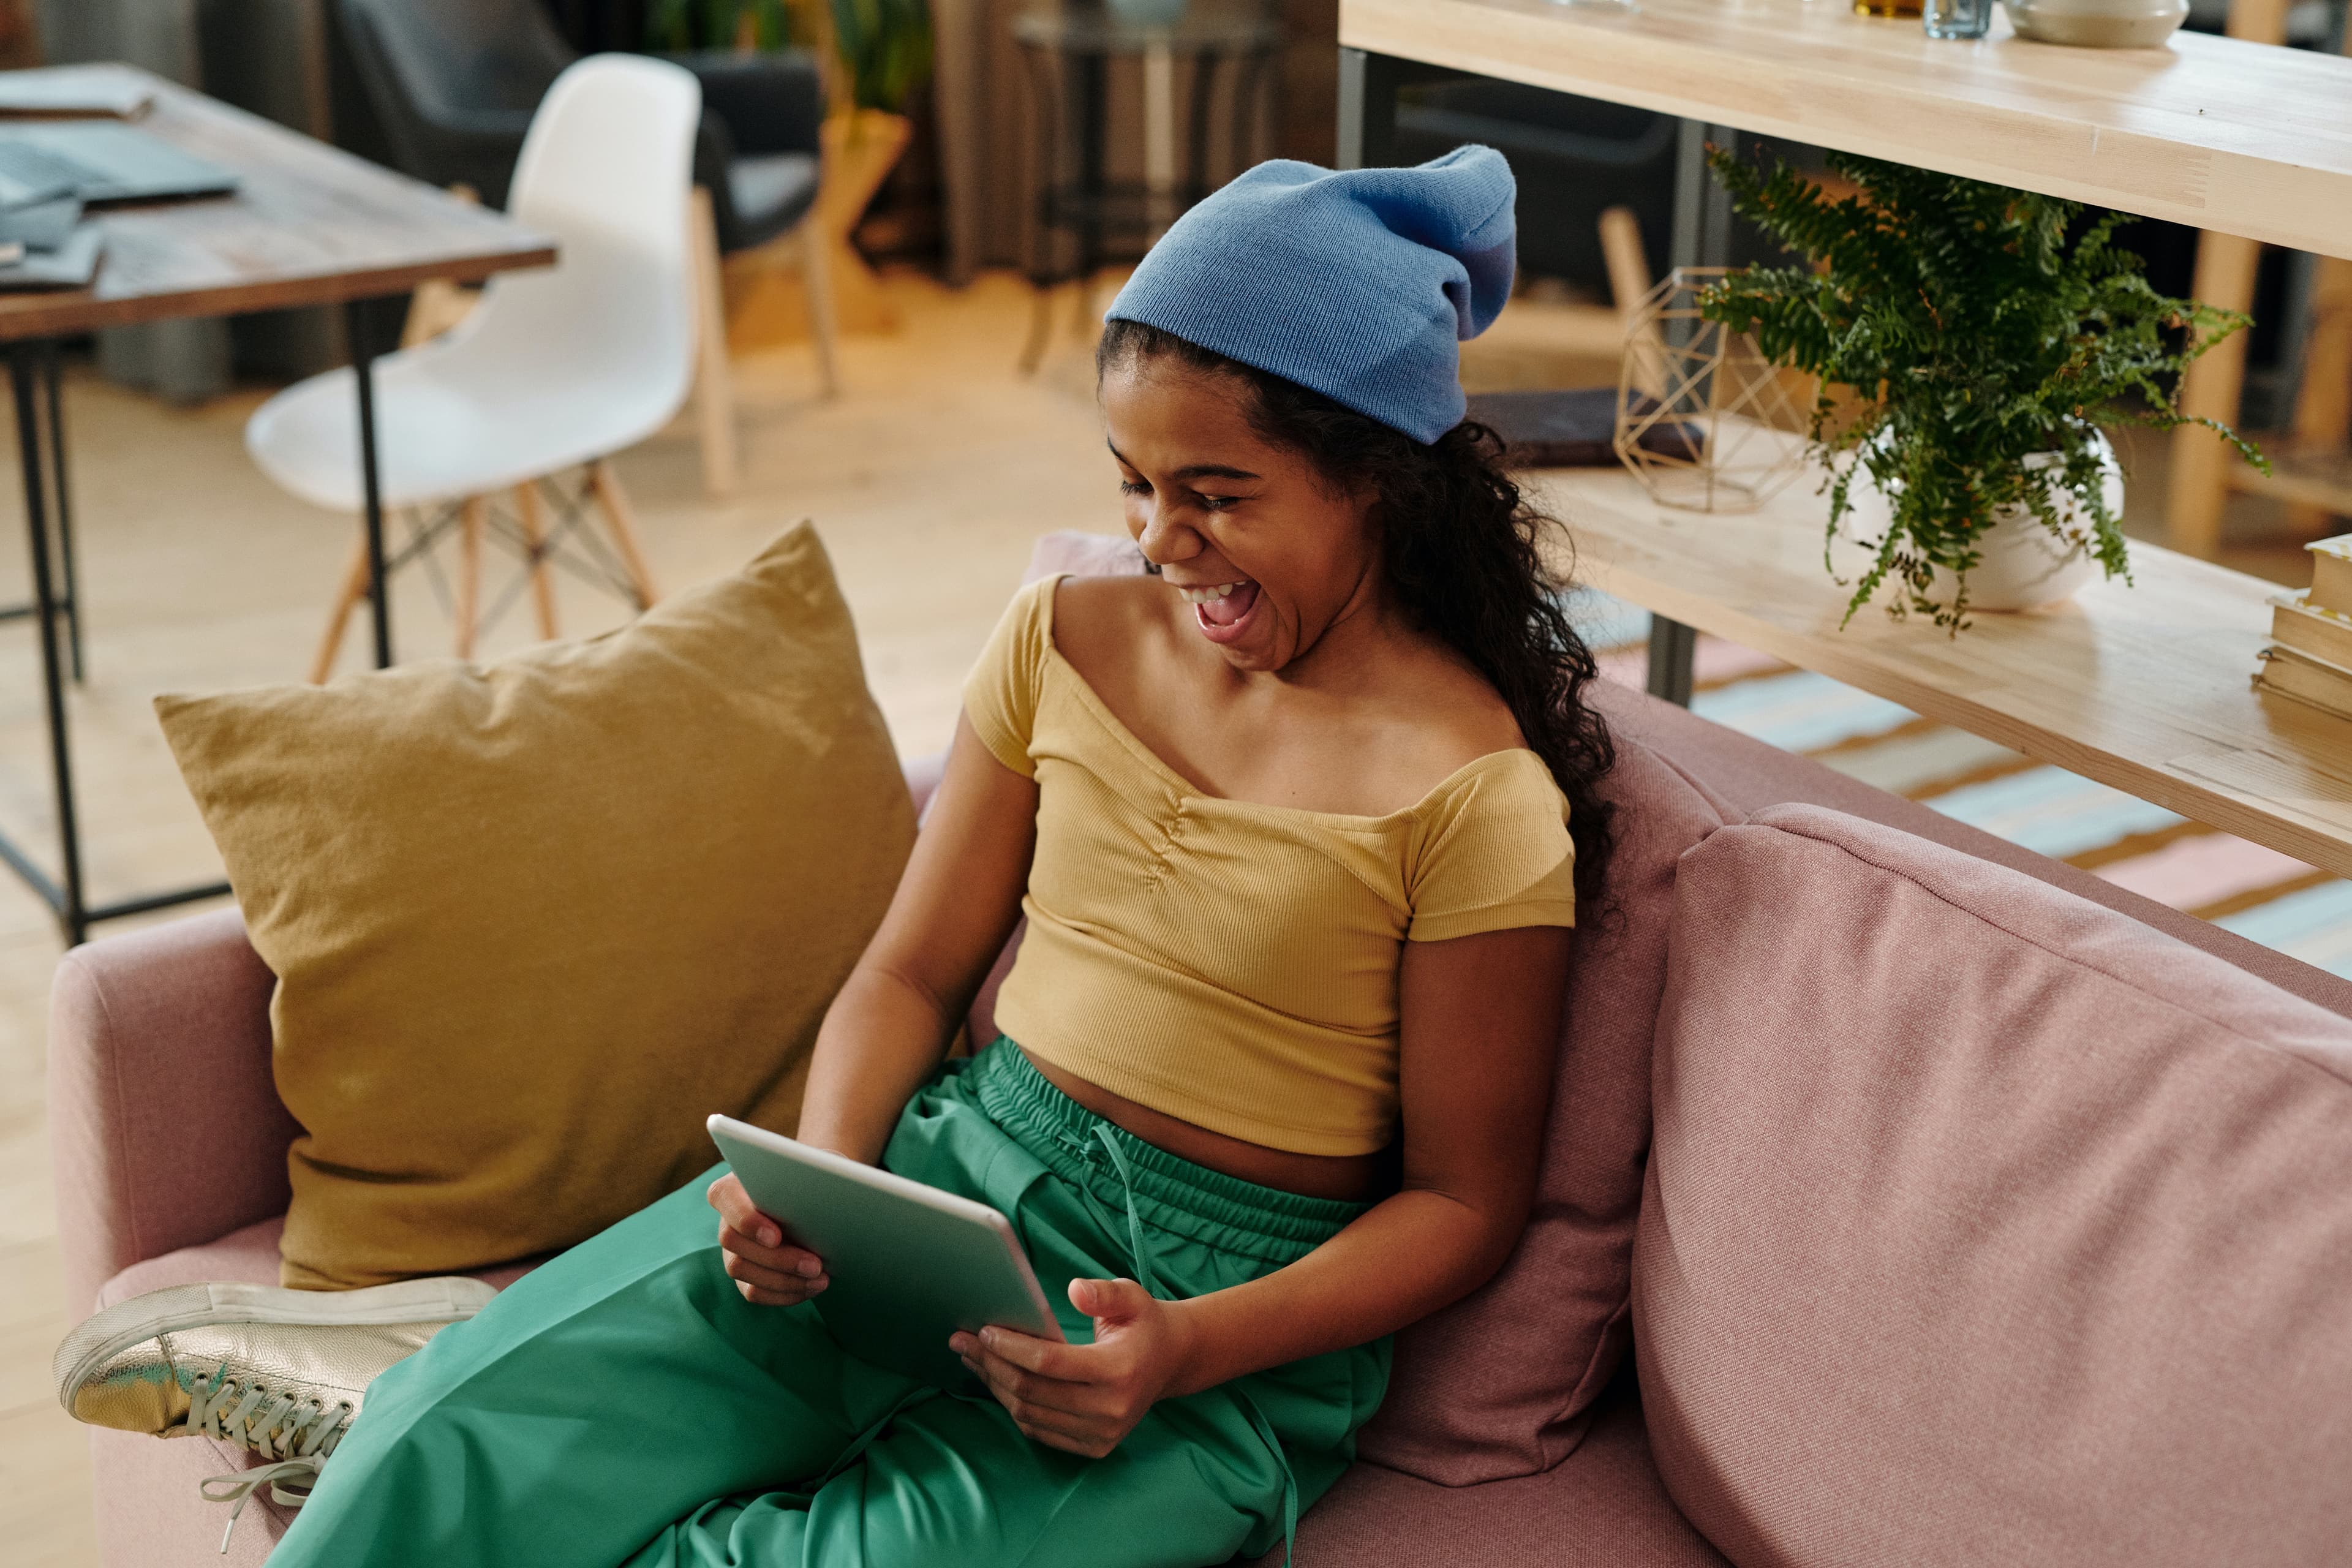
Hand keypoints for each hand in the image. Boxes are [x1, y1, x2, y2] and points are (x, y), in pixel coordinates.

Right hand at [707, 1172, 827, 1306]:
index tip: (776, 1236)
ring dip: (783, 1280)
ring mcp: (733, 1248)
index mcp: (736, 1184)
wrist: (815, 1199)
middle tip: (815, 1264)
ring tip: (820, 1278)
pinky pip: (753, 1292)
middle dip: (776, 1257)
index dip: (746, 1219)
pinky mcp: (745, 1274)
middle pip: (732, 1241)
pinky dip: (784, 1294)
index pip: (724, 1197)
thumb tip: (827, 1187)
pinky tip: (811, 1288)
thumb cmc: (816, 1176)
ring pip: (740, 1270)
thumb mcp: (820, 1164)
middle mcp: (727, 1217)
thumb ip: (816, 1168)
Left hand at [950, 1278, 1190, 1457]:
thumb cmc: (1144, 1323)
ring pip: (1029, 1414)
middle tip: (962, 1341)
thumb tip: (1074, 1290)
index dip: (1011, 1347)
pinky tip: (997, 1381)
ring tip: (972, 1358)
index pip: (1050, 1363)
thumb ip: (1103, 1293)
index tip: (984, 1329)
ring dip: (995, 1386)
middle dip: (991, 1364)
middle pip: (1032, 1391)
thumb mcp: (1133, 1296)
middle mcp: (1111, 1409)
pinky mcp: (1094, 1447)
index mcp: (1119, 1370)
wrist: (1171, 1362)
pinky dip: (1013, 1407)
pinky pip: (1039, 1430)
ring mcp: (1102, 1433)